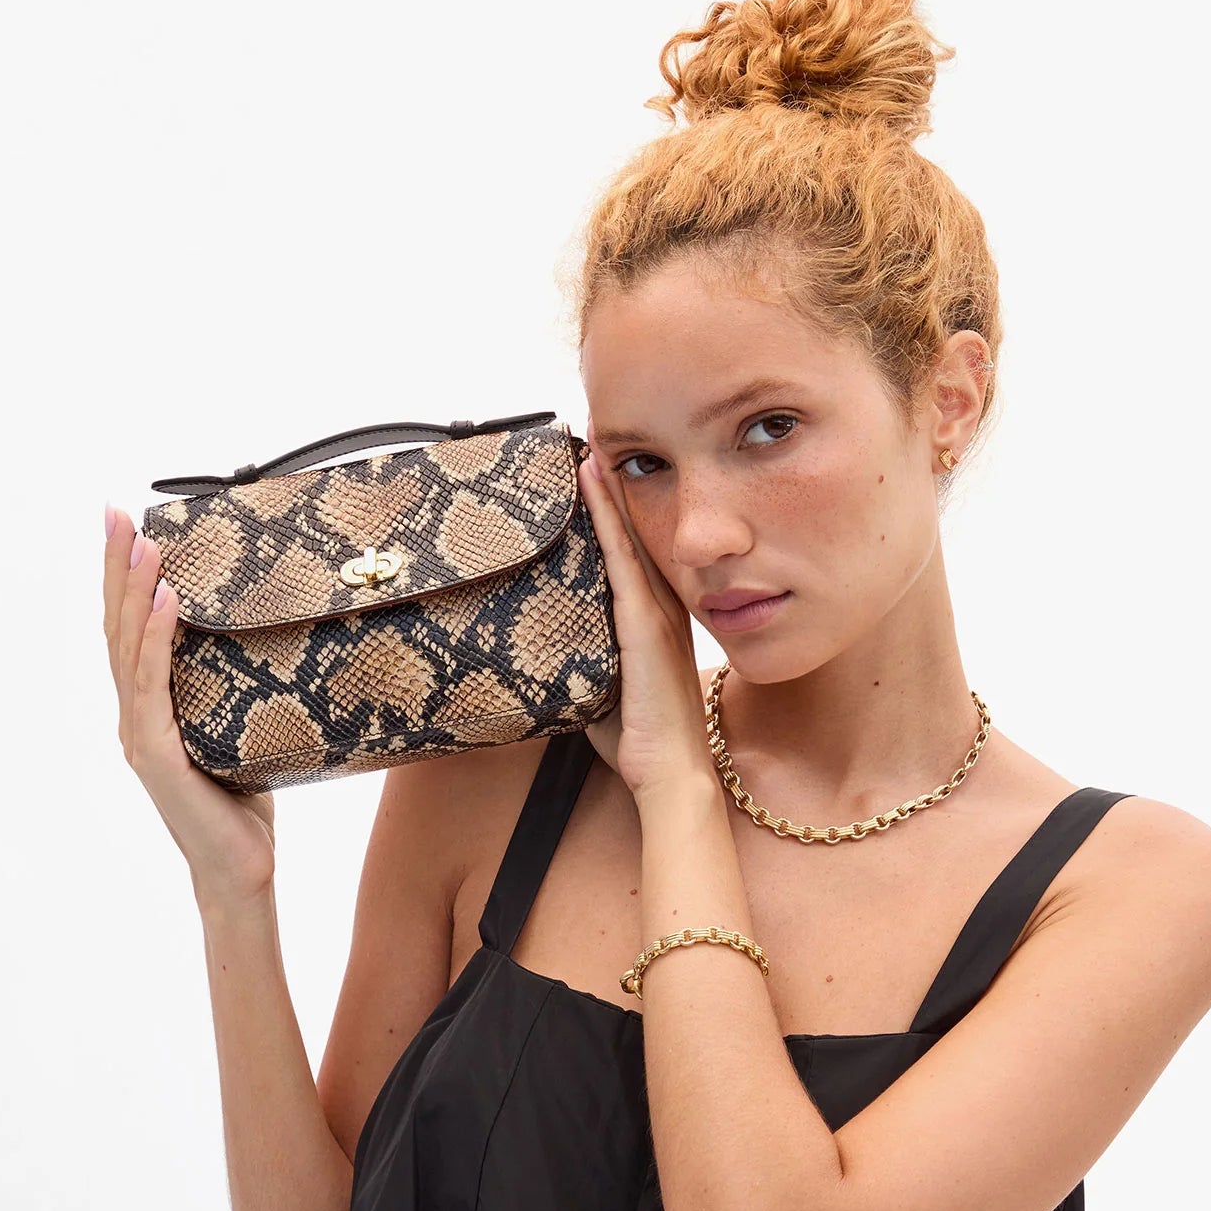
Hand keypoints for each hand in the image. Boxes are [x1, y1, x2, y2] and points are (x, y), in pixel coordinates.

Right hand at [102, 504, 276, 912]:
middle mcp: (135, 716)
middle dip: (118, 566)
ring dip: (135, 591)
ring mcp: (139, 735)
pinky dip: (156, 641)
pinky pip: (153, 687)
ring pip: (128, 649)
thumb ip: (241, 690)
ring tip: (145, 543)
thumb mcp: (245, 732)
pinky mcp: (154, 755)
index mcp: (151, 708)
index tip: (131, 524)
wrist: (243, 872)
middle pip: (118, 627)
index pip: (131, 629)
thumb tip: (280, 640)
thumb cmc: (247, 806)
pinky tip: (166, 603)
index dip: (127, 577)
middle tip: (117, 512)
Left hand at [577, 442, 712, 801]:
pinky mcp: (644, 625)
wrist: (673, 778)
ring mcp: (656, 613)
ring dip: (608, 485)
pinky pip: (622, 557)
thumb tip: (537, 651)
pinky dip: (606, 515)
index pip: (632, 550)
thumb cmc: (640, 742)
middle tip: (590, 432)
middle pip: (634, 530)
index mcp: (654, 620)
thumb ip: (577, 663)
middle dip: (614, 483)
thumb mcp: (599, 690)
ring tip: (588, 437)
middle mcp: (660, 606)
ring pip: (628, 532)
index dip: (615, 507)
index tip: (595, 464)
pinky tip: (592, 479)